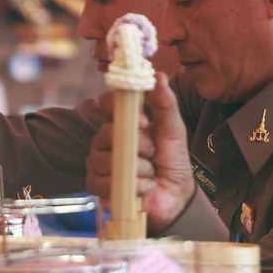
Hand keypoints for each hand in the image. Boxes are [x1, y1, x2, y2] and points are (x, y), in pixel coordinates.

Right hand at [85, 74, 195, 231]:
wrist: (176, 196)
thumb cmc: (172, 160)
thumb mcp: (173, 130)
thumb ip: (166, 104)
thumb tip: (159, 76)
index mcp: (122, 122)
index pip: (108, 103)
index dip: (120, 108)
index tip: (143, 121)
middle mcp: (105, 140)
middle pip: (108, 133)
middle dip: (139, 146)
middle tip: (152, 154)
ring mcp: (98, 163)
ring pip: (108, 160)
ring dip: (139, 169)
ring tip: (150, 173)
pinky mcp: (96, 186)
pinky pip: (107, 182)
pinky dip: (133, 186)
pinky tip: (144, 188)